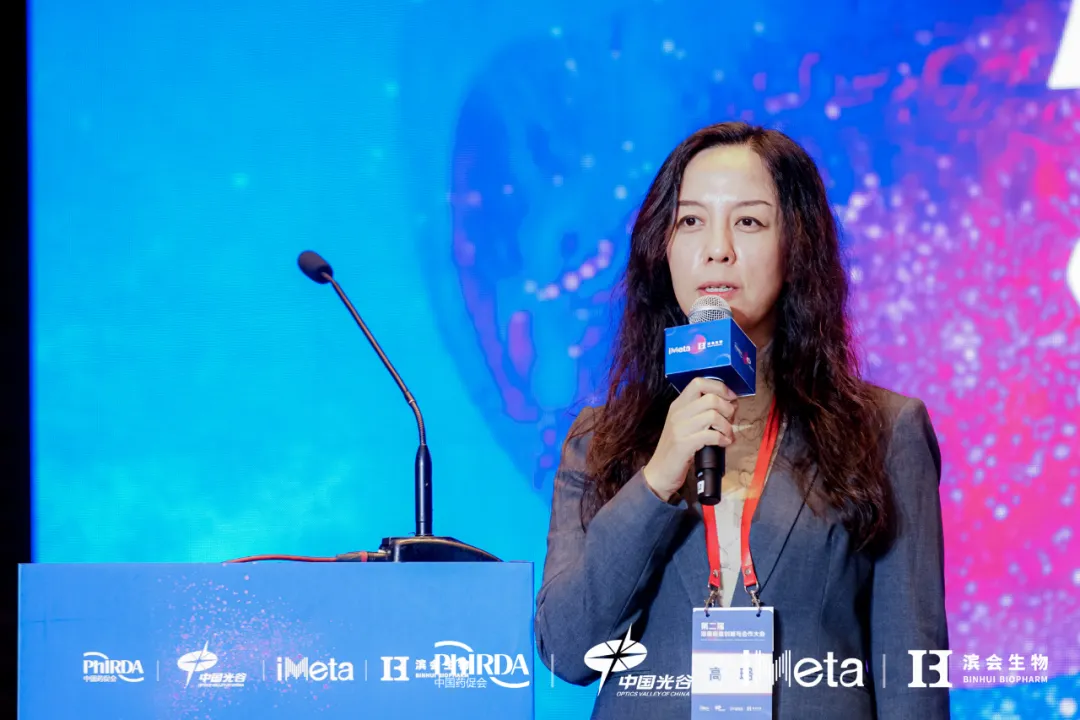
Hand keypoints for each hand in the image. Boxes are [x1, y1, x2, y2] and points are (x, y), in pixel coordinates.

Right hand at [642, 377, 737, 501]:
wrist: (659, 472)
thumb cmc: (676, 449)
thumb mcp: (685, 425)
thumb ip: (701, 412)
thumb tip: (730, 404)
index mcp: (678, 405)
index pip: (698, 382)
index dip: (719, 387)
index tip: (731, 398)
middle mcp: (678, 413)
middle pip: (710, 398)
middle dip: (728, 409)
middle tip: (730, 420)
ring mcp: (679, 429)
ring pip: (713, 415)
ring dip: (727, 426)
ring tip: (727, 434)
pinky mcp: (684, 444)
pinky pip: (710, 435)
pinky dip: (723, 439)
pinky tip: (724, 443)